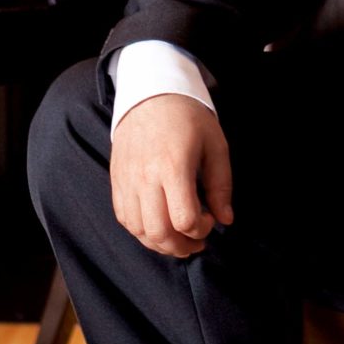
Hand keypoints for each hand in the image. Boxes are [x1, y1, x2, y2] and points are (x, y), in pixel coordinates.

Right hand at [111, 93, 233, 259]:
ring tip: (179, 238)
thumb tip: (225, 220)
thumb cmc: (188, 119)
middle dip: (182, 247)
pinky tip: (158, 226)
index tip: (211, 218)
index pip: (184, 219)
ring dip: (161, 244)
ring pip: (139, 231)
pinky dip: (141, 231)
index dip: (202, 229)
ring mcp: (127, 181)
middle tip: (197, 241)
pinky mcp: (117, 181)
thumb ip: (221, 185)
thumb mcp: (215, 146)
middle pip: (159, 232)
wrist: (151, 96)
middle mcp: (145, 177)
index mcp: (173, 166)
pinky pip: (124, 219)